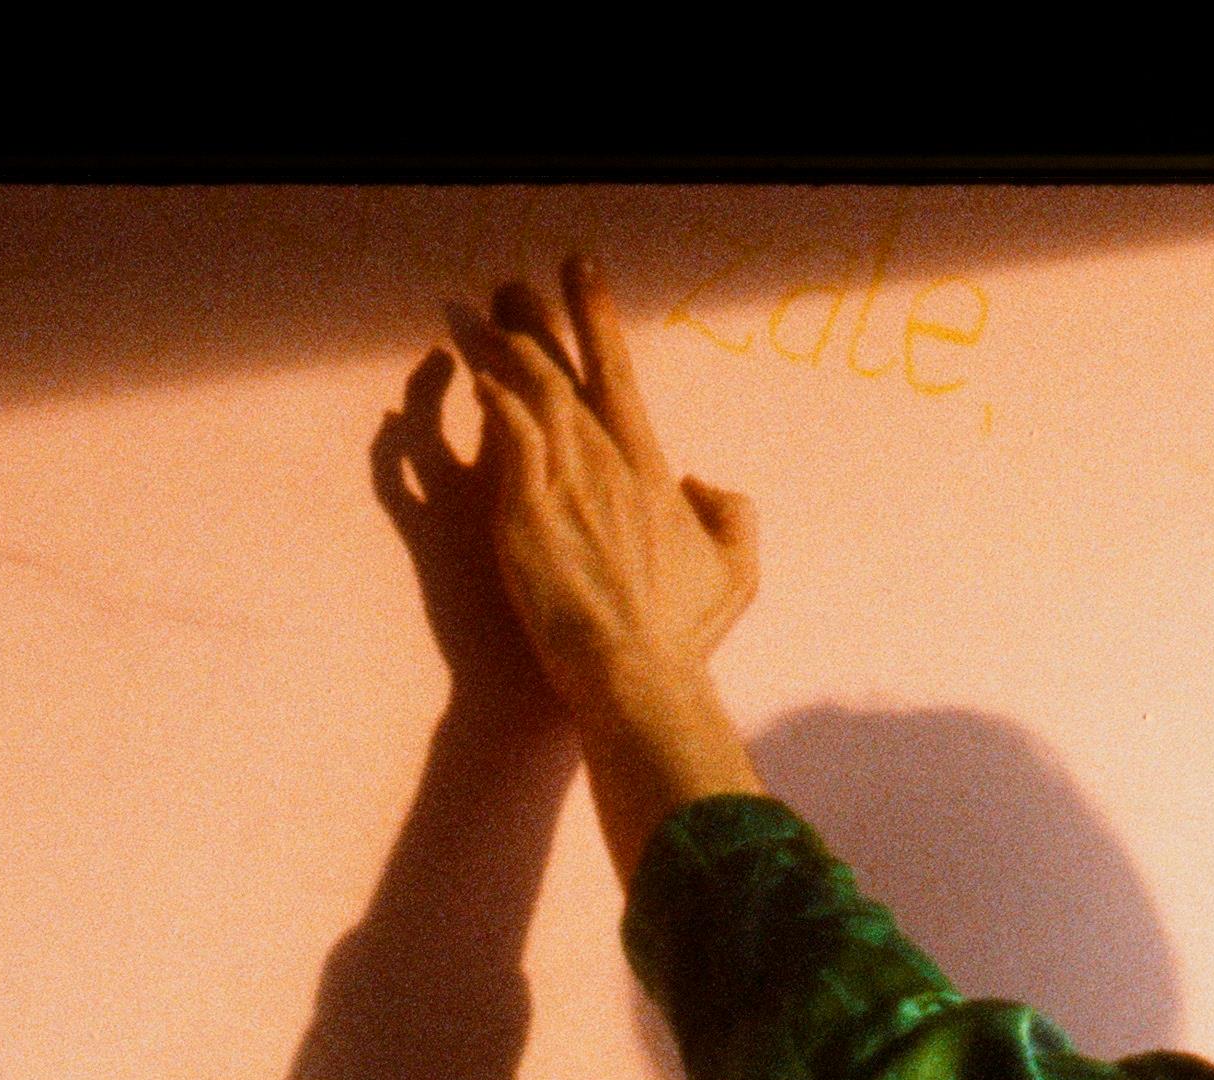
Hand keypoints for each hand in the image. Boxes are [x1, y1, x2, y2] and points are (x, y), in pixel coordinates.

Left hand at [450, 256, 757, 735]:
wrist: (637, 673)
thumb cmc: (684, 634)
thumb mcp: (737, 571)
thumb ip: (731, 514)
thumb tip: (704, 483)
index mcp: (650, 471)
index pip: (618, 376)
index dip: (596, 318)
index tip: (580, 272)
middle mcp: (606, 465)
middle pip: (564, 374)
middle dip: (535, 323)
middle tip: (511, 288)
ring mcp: (566, 488)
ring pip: (532, 398)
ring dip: (505, 356)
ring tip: (481, 323)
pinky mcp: (527, 517)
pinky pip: (509, 442)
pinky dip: (494, 405)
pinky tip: (476, 382)